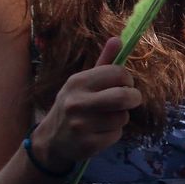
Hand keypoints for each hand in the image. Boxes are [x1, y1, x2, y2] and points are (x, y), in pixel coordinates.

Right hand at [33, 37, 142, 169]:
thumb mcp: (83, 82)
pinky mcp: (88, 144)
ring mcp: (81, 124)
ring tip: (106, 118)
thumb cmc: (72, 106)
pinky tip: (100, 132)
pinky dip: (114, 134)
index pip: (117, 73)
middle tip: (130, 100)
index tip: (124, 84)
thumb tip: (118, 39)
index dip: (127, 79)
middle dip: (134, 98)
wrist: (51, 140)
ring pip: (122, 117)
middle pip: (123, 96)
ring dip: (121, 118)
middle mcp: (77, 102)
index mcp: (78, 82)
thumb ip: (103, 62)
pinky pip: (117, 135)